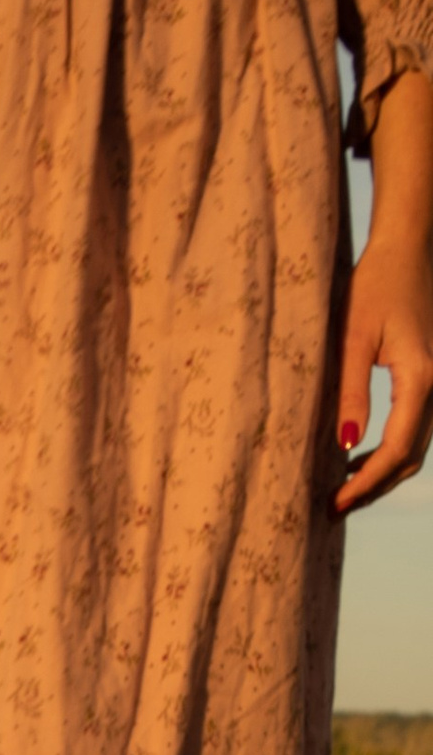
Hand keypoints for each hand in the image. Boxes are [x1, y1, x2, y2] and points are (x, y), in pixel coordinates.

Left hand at [337, 68, 432, 513]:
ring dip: (381, 472)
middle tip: (331, 506)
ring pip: (415, 447)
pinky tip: (355, 455)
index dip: (366, 484)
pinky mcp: (430, 378)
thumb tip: (344, 447)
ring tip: (339, 486)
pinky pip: (416, 428)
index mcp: (420, 377)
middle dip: (373, 487)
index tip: (334, 503)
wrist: (407, 248)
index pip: (395, 450)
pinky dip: (389, 451)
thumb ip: (350, 393)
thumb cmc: (375, 285)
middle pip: (410, 457)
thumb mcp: (353, 339)